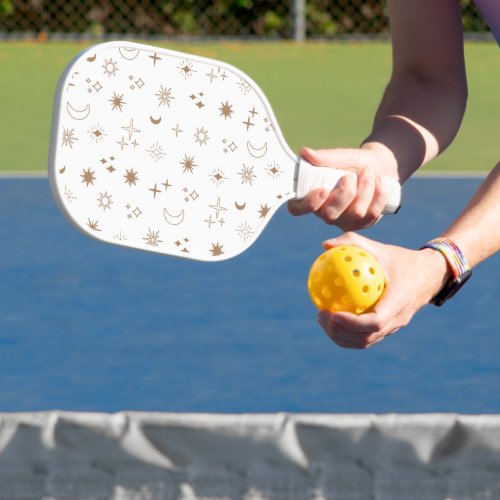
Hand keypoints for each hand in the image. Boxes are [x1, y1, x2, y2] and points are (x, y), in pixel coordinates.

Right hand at [288, 145, 397, 230]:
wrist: (379, 166)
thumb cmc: (354, 162)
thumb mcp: (341, 156)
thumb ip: (324, 157)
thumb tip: (305, 152)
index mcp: (311, 196)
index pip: (298, 209)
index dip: (308, 204)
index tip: (323, 189)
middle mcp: (324, 212)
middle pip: (330, 215)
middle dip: (346, 193)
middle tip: (351, 174)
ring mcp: (343, 221)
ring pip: (355, 213)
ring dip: (365, 189)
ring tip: (368, 172)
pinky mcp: (361, 224)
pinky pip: (371, 215)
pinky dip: (378, 195)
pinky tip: (379, 182)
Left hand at [316, 232, 450, 348]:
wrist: (429, 275)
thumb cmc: (401, 259)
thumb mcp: (380, 248)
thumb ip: (353, 243)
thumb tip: (324, 245)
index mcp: (399, 301)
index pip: (375, 322)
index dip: (352, 323)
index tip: (332, 313)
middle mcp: (398, 319)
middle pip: (366, 338)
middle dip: (340, 332)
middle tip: (321, 315)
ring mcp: (394, 327)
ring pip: (365, 342)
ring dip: (341, 336)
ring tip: (323, 319)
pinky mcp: (389, 329)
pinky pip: (366, 337)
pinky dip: (347, 333)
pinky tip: (331, 318)